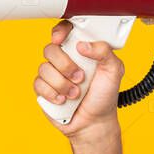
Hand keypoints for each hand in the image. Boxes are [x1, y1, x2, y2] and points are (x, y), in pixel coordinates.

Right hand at [34, 20, 125, 137]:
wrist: (94, 122)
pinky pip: (38, 84)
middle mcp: (64, 59)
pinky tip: (64, 100)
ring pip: (44, 68)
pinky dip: (53, 94)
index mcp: (80, 50)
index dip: (59, 31)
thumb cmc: (104, 95)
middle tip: (80, 78)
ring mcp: (52, 74)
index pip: (65, 31)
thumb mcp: (114, 71)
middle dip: (65, 66)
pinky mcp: (43, 89)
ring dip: (62, 84)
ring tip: (76, 94)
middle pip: (50, 49)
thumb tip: (83, 45)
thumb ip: (104, 52)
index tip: (61, 39)